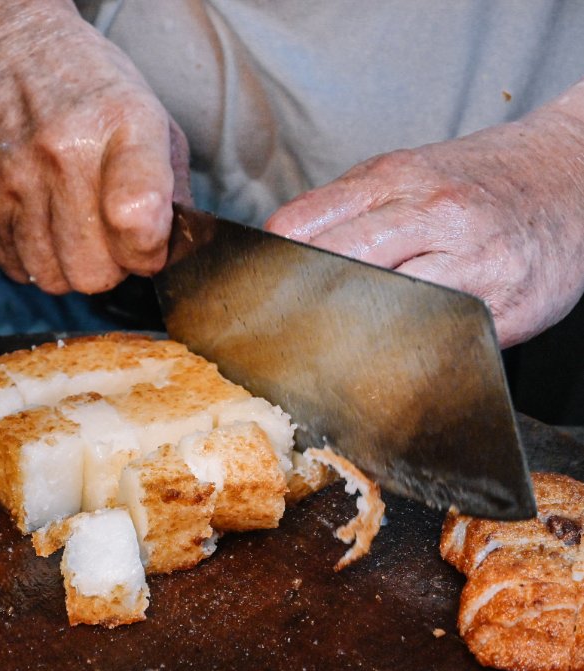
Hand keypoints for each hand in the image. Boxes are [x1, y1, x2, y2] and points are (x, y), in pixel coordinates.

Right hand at [0, 1, 189, 293]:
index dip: (148, 252)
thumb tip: (175, 253)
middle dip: (110, 267)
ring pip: (54, 280)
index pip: (136, 221)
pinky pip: (17, 269)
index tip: (149, 244)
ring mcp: (13, 179)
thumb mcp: (151, 116)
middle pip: (94, 273)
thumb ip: (173, 188)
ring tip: (73, 225)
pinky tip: (42, 220)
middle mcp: (63, 153)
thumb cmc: (90, 88)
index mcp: (121, 125)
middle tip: (110, 235)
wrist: (8, 48)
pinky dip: (35, 258)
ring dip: (70, 266)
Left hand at [266, 83, 583, 346]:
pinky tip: (386, 362)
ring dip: (347, 339)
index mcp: (393, 180)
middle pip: (337, 272)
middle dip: (299, 310)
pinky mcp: (507, 306)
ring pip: (385, 312)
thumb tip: (278, 256)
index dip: (269, 268)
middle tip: (273, 338)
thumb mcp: (404, 174)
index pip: (302, 228)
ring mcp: (473, 262)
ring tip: (322, 356)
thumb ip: (343, 211)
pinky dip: (405, 356)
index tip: (252, 296)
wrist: (573, 176)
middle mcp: (432, 215)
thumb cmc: (476, 181)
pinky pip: (439, 341)